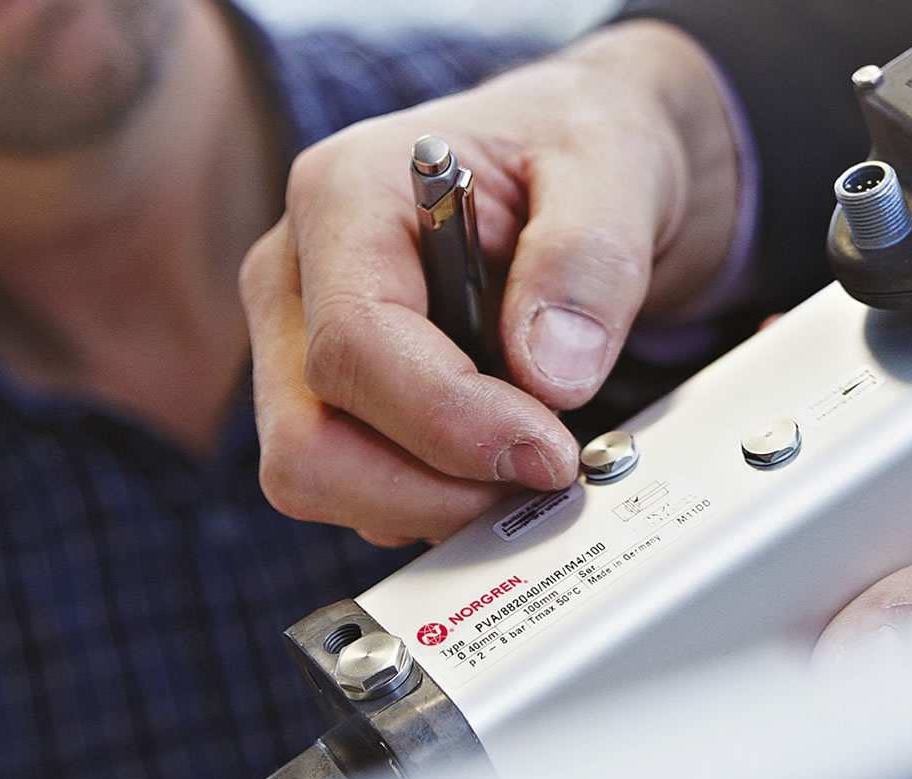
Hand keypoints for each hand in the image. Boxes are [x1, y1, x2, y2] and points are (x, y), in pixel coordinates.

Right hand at [240, 20, 743, 543]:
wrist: (584, 160)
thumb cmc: (577, 144)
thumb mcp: (612, 165)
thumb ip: (587, 258)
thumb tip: (549, 374)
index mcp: (343, 194)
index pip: (355, 347)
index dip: (452, 422)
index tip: (549, 452)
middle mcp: (299, 275)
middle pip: (309, 443)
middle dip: (432, 489)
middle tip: (542, 474)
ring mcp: (303, 344)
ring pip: (320, 482)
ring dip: (437, 502)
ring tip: (532, 457)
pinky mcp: (335, 399)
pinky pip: (359, 489)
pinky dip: (437, 499)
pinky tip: (505, 456)